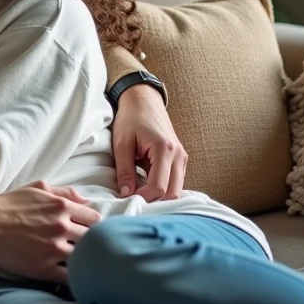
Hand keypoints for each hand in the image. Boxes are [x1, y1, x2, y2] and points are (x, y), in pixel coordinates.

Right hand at [0, 181, 101, 283]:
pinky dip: (76, 280)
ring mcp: (54, 250)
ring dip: (84, 261)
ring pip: (84, 258)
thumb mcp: (37, 189)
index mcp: (61, 207)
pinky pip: (70, 279)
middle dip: (90, 243)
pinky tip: (75, 279)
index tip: (86, 230)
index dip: (92, 225)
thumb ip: (64, 192)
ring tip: (81, 264)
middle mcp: (62, 227)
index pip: (95, 218)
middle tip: (83, 247)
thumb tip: (86, 200)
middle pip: (93, 239)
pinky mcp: (43, 269)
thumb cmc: (7, 205)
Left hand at [112, 84, 186, 200]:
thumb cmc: (131, 118)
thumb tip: (125, 194)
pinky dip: (163, 188)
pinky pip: (175, 182)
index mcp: (164, 150)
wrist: (143, 100)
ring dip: (160, 196)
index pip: (159, 187)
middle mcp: (178, 155)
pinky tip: (147, 187)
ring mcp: (182, 157)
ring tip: (140, 196)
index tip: (127, 200)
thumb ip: (124, 171)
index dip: (143, 198)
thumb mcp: (122, 144)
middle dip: (155, 202)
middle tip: (135, 203)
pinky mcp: (180, 159)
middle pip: (173, 193)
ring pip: (177, 190)